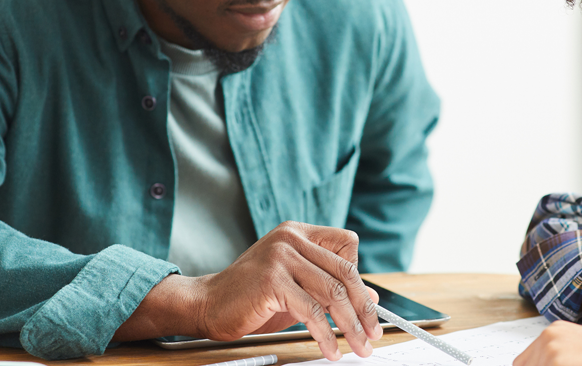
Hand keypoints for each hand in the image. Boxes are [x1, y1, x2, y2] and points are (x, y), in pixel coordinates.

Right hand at [194, 221, 383, 359]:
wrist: (208, 305)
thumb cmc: (252, 297)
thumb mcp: (297, 288)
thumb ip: (329, 288)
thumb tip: (372, 298)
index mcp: (298, 232)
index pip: (347, 246)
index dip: (360, 279)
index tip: (369, 309)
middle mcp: (291, 238)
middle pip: (344, 272)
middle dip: (364, 308)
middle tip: (374, 333)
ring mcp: (280, 256)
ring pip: (331, 292)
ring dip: (350, 325)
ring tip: (359, 346)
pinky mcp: (272, 280)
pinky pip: (310, 310)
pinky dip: (325, 334)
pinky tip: (330, 349)